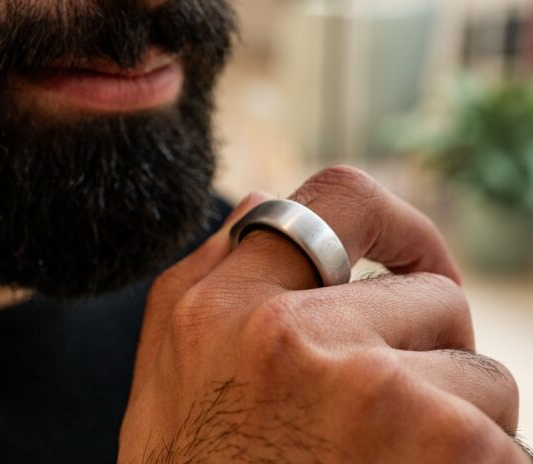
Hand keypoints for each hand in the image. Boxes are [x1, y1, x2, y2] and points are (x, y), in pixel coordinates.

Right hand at [119, 166, 526, 462]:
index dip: (394, 223)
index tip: (414, 261)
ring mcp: (371, 391)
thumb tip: (257, 203)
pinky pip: (505, 441)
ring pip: (480, 375)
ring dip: (453, 424)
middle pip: (432, 298)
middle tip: (378, 426)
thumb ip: (210, 279)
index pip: (337, 199)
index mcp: (219, 311)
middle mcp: (284, 335)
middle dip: (426, 355)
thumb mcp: (168, 381)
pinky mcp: (448, 447)